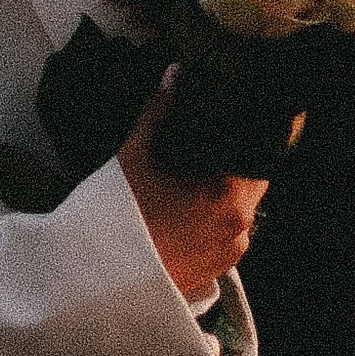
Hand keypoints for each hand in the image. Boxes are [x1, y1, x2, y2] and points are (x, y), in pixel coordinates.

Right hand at [120, 86, 269, 300]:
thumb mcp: (135, 157)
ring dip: (222, 195)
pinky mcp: (212, 275)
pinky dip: (210, 222)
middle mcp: (239, 231)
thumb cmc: (117, 219)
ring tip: (188, 182)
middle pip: (250, 185)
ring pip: (238, 212)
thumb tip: (173, 73)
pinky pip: (223, 237)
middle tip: (203, 152)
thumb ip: (158, 111)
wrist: (92, 282)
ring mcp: (228, 257)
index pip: (262, 157)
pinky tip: (183, 213)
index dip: (250, 139)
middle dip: (231, 166)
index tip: (237, 127)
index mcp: (230, 198)